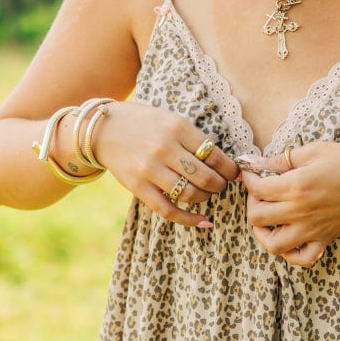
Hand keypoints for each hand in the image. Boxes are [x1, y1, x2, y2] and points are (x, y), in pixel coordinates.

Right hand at [80, 102, 238, 227]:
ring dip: (206, 198)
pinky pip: (169, 210)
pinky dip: (190, 219)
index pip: (214, 154)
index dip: (230, 168)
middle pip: (205, 176)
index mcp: (177, 128)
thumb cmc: (144, 123)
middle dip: (220, 184)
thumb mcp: (170, 119)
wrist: (104, 130)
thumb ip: (193, 138)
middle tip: (222, 184)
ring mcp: (150, 170)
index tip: (236, 174)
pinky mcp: (138, 187)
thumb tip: (224, 161)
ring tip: (208, 194)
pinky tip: (204, 221)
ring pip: (191, 194)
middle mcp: (164, 149)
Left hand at [239, 142, 339, 266]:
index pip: (257, 189)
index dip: (248, 178)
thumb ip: (283, 159)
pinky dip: (290, 254)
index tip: (251, 172)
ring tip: (268, 219)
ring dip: (263, 233)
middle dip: (251, 203)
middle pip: (257, 217)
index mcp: (296, 186)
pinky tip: (289, 237)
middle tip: (260, 193)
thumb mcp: (315, 150)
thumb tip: (257, 163)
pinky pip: (301, 258)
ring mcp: (312, 229)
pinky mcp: (324, 239)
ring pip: (272, 244)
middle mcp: (300, 211)